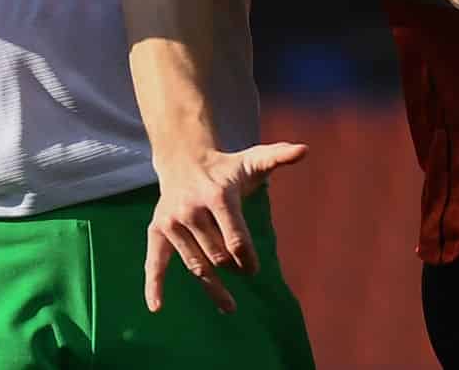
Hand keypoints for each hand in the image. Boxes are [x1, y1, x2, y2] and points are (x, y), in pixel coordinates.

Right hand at [145, 142, 307, 314]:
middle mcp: (192, 209)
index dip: (248, 260)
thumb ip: (279, 156)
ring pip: (195, 265)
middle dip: (233, 269)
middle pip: (218, 256)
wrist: (184, 160)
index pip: (236, 240)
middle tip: (244, 273)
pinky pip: (155, 261)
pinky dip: (154, 285)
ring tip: (230, 307)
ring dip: (212, 289)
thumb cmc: (226, 168)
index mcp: (218, 195)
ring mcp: (172, 221)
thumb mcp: (253, 160)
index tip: (253, 268)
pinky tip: (157, 307)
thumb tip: (304, 150)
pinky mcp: (157, 229)